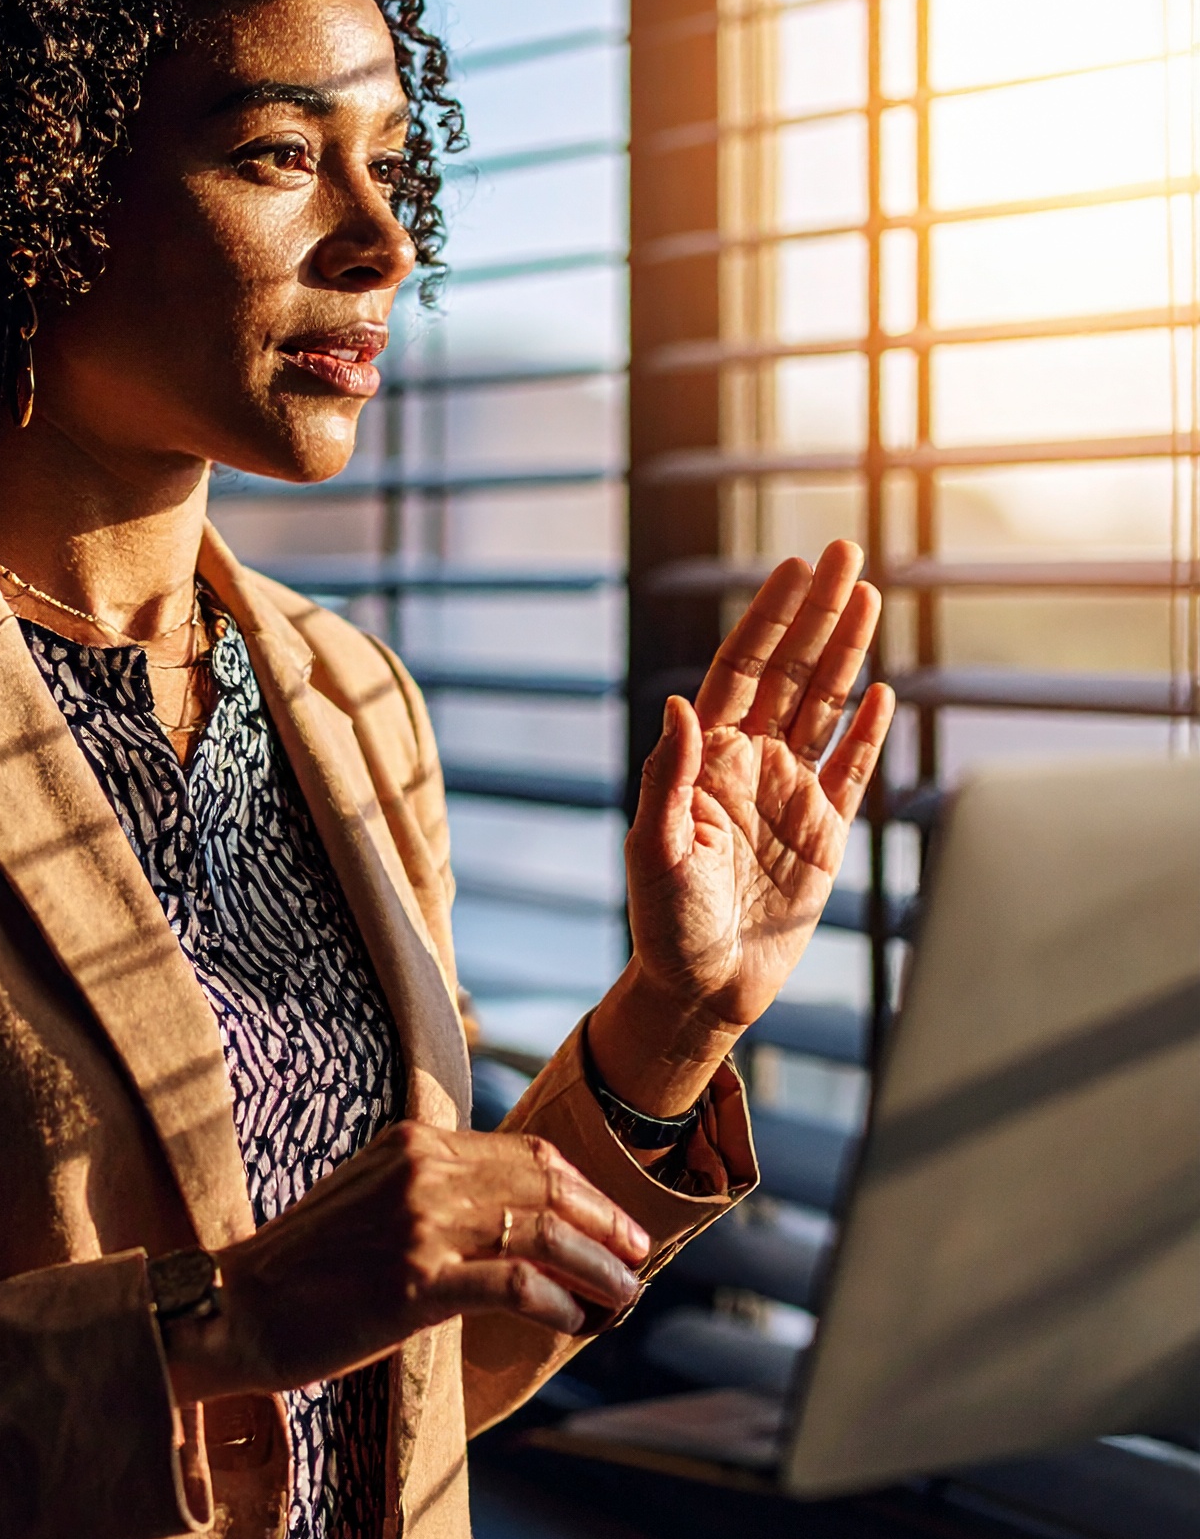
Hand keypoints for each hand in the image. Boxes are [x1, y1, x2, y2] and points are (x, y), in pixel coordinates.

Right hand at [161, 1120, 649, 1404]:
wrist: (236, 1308)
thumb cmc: (305, 1269)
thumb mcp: (372, 1202)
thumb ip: (433, 1194)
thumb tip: (512, 1221)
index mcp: (414, 1143)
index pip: (527, 1152)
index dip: (584, 1188)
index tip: (613, 1224)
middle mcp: (422, 1170)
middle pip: (547, 1184)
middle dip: (605, 1223)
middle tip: (637, 1259)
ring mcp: (418, 1223)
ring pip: (543, 1232)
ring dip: (597, 1268)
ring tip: (622, 1298)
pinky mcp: (414, 1282)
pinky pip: (516, 1285)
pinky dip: (559, 1303)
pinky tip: (573, 1322)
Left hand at [588, 541, 894, 1112]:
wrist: (702, 989)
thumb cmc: (665, 924)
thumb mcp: (655, 849)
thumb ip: (670, 777)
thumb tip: (680, 705)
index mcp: (705, 759)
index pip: (741, 671)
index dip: (767, 619)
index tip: (792, 569)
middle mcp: (749, 763)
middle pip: (789, 671)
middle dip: (815, 612)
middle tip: (843, 550)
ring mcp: (789, 793)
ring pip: (825, 706)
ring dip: (846, 651)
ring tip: (868, 593)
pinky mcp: (824, 833)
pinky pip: (851, 769)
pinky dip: (867, 730)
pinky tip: (883, 688)